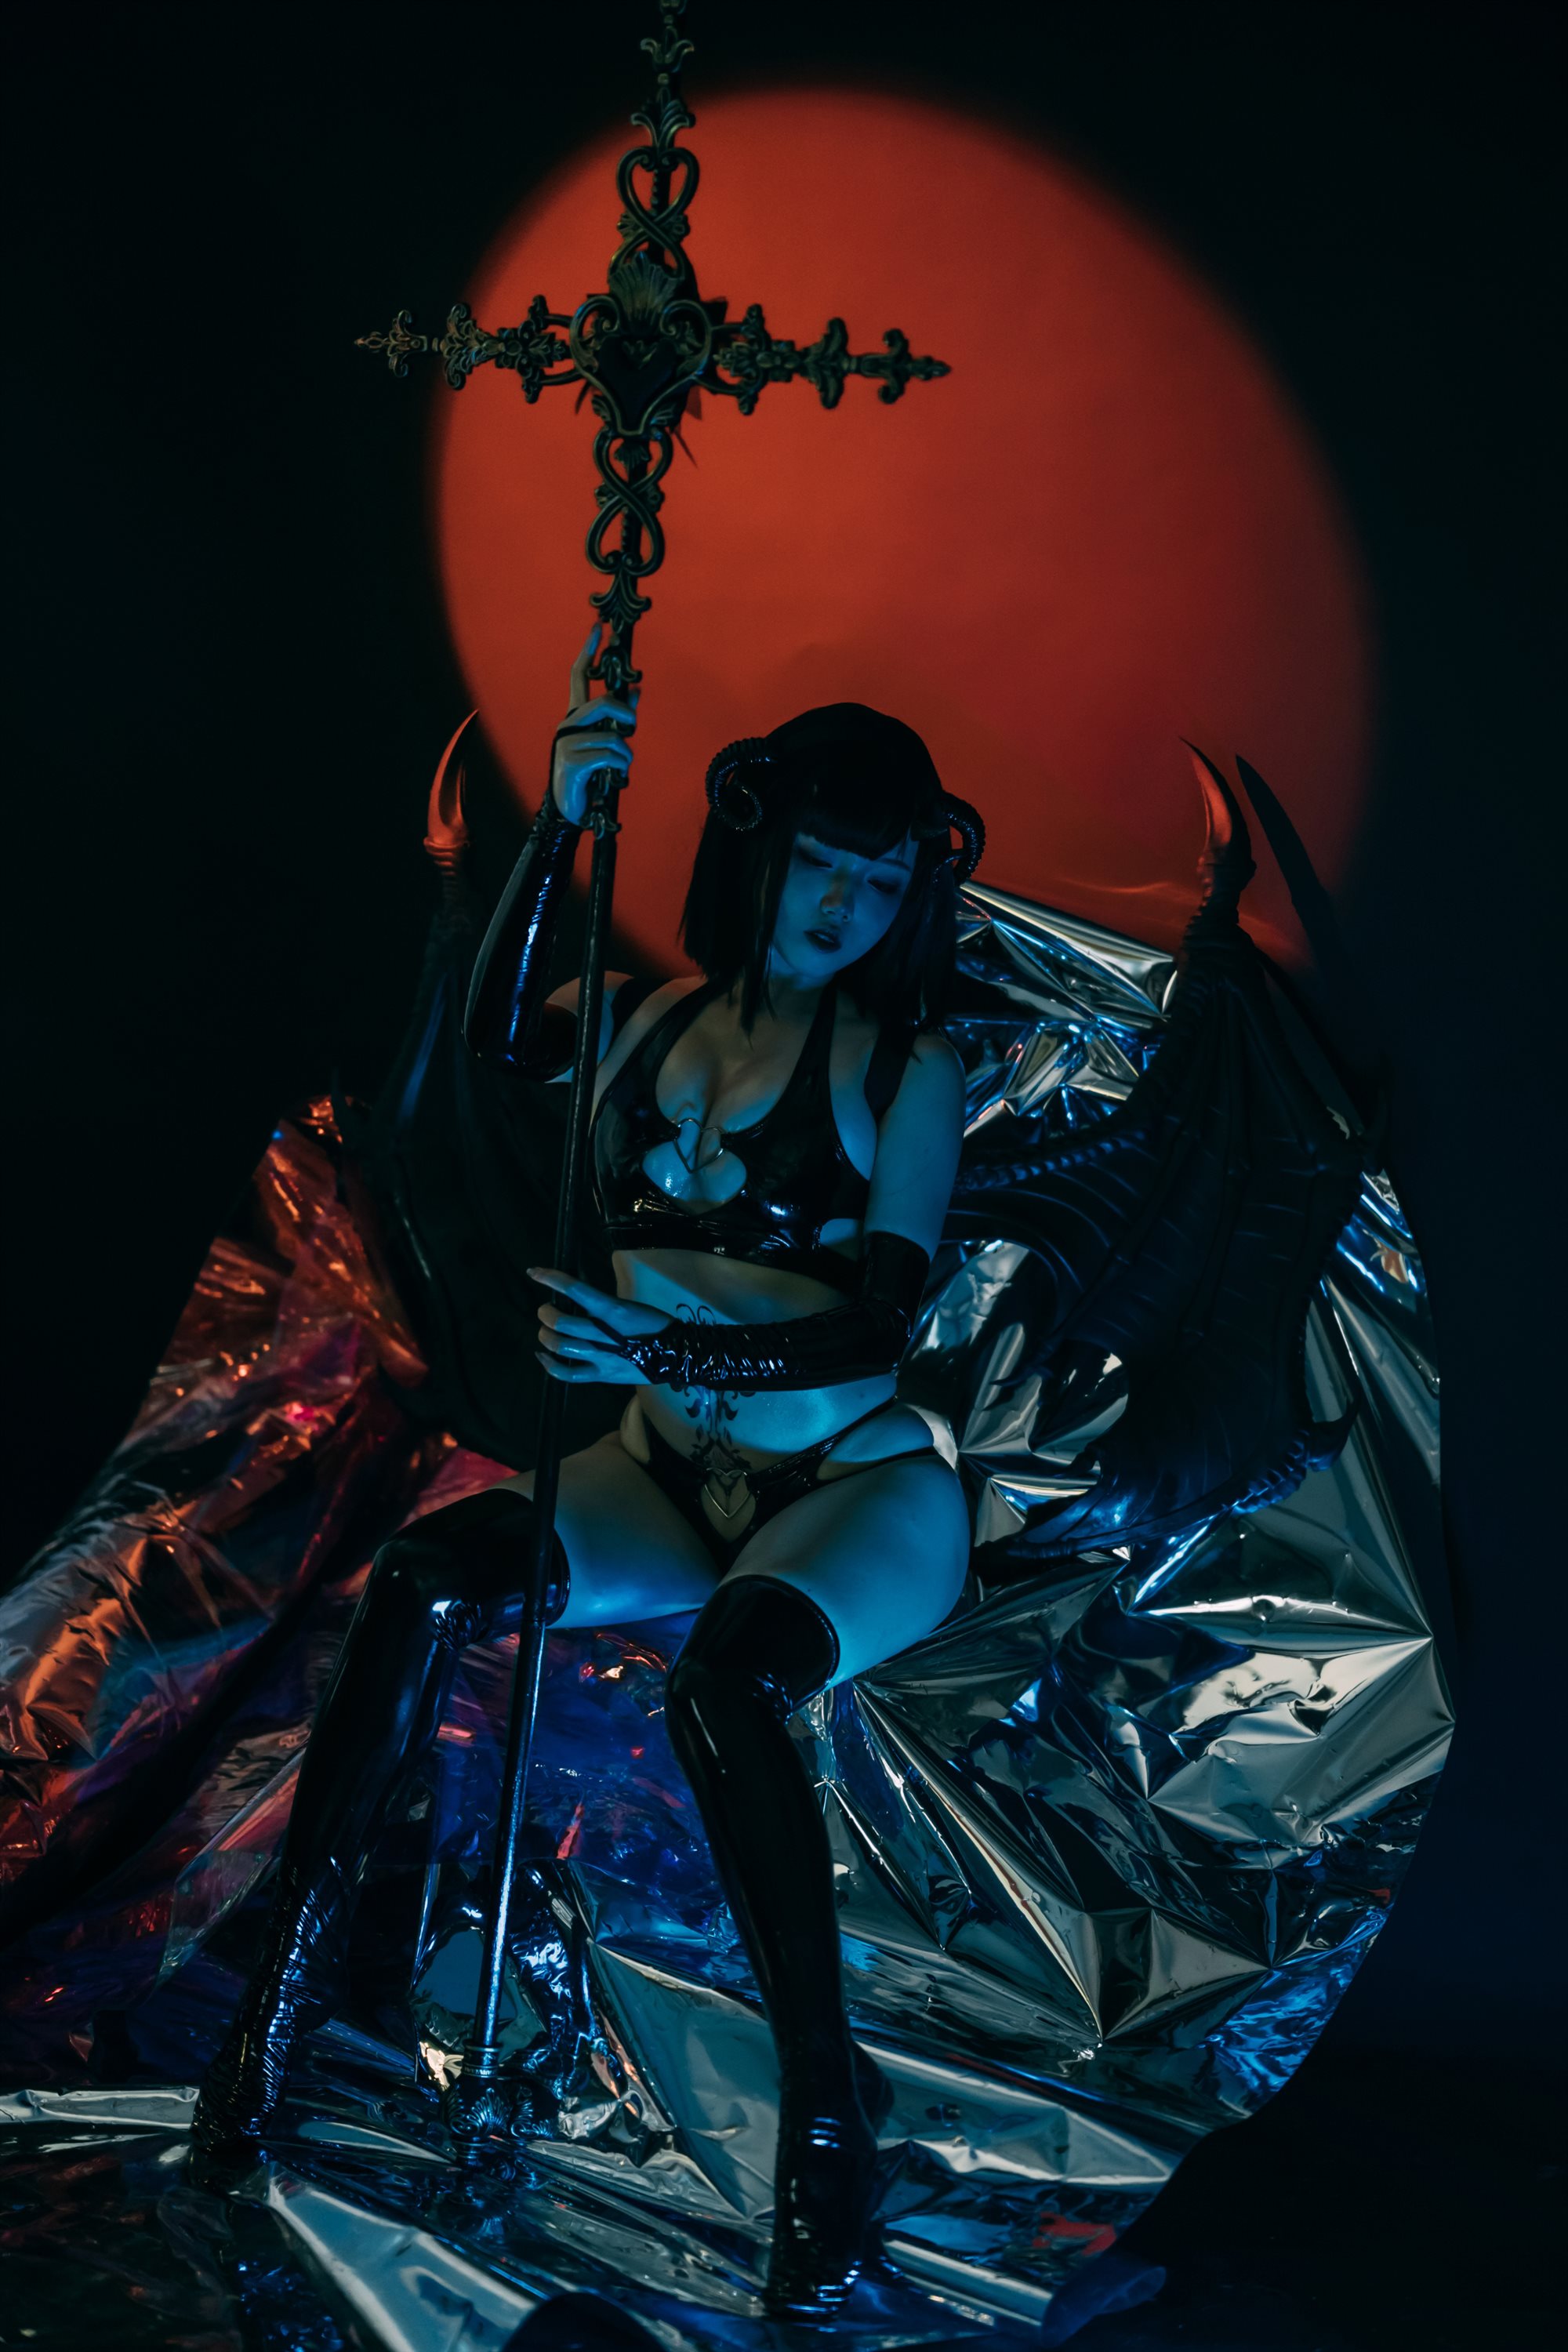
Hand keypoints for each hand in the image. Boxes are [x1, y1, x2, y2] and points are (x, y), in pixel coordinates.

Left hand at [530, 1267, 669, 1384]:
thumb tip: (576, 1299)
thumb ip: (602, 1306)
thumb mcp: (629, 1306)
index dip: (550, 1279)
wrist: (676, 1354)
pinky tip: (542, 1356)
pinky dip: (550, 1366)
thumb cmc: (652, 1324)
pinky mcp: (602, 1375)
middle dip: (545, 1313)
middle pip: (561, 1322)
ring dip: (545, 1336)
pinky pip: (569, 1374)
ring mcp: (602, 1357)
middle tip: (545, 1310)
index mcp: (613, 1311)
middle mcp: (604, 1333)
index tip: (534, 1272)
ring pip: (561, 1347)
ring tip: (545, 1331)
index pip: (575, 1289)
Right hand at [551, 623, 637, 825]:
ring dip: (626, 754)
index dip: (588, 651)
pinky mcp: (571, 761)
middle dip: (626, 715)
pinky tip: (615, 776)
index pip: (578, 676)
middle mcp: (567, 724)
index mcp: (574, 716)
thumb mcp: (605, 742)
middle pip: (603, 704)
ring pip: (612, 736)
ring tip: (622, 766)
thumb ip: (620, 717)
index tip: (598, 628)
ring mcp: (567, 742)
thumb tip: (638, 689)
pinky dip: (621, 766)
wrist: (569, 807)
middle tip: (632, 728)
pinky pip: (610, 755)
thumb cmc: (589, 773)